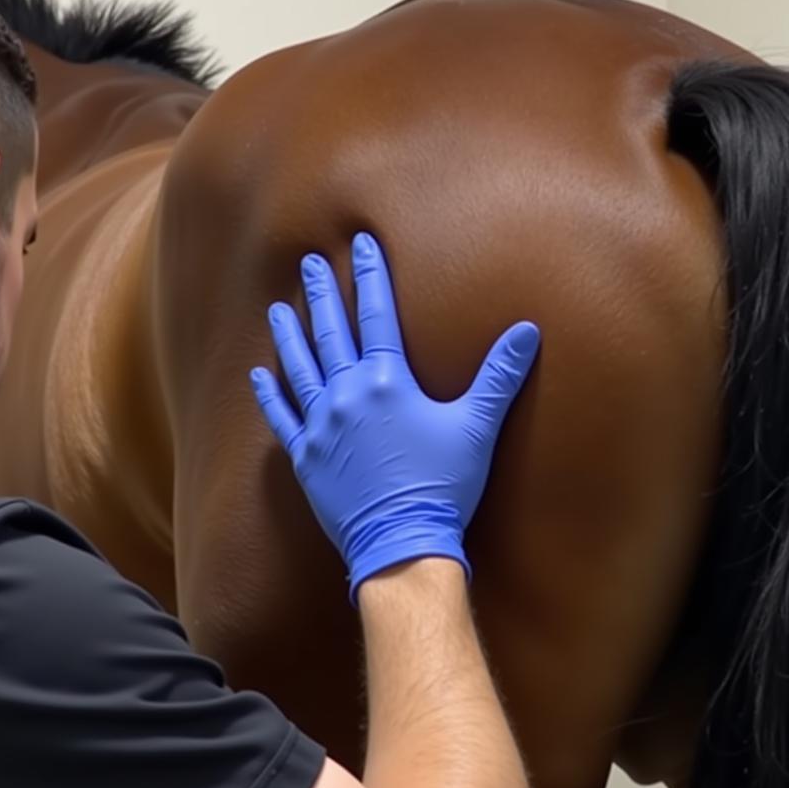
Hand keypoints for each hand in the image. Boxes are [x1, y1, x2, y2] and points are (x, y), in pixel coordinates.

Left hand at [250, 232, 539, 601]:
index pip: (377, 315)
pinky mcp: (306, 457)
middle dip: (323, 294)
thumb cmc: (443, 485)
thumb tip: (528, 331)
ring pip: (300, 367)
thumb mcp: (477, 426)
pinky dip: (271, 395)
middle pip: (331, 333)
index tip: (361, 244)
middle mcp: (347, 395)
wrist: (402, 542)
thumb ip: (499, 376)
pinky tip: (260, 375)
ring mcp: (321, 426)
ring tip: (278, 308)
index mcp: (387, 381)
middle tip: (310, 263)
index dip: (371, 277)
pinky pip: (282, 419)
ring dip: (289, 335)